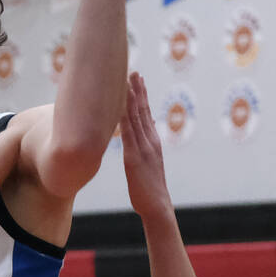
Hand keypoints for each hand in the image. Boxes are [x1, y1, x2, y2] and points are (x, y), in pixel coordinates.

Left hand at [118, 72, 170, 217]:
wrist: (157, 205)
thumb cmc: (149, 188)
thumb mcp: (148, 164)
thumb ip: (146, 148)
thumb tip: (145, 135)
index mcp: (152, 142)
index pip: (146, 114)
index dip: (141, 96)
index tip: (138, 80)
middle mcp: (149, 141)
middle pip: (142, 111)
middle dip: (138, 90)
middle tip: (134, 71)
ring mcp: (143, 148)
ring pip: (136, 118)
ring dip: (131, 98)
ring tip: (128, 81)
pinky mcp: (134, 157)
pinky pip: (128, 133)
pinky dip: (123, 117)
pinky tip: (118, 105)